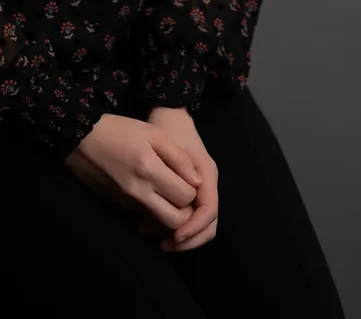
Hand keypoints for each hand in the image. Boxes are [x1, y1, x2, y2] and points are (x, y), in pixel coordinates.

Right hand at [66, 113, 200, 233]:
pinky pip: (143, 218)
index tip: (187, 178)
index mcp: (149, 171)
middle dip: (185, 212)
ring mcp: (126, 204)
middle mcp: (139, 193)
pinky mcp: (117, 208)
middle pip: (175, 221)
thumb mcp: (152, 133)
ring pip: (159, 224)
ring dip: (169, 215)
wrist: (79, 137)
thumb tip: (197, 181)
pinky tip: (150, 194)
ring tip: (168, 194)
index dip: (193, 190)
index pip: (186, 197)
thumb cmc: (118, 130)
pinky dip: (152, 212)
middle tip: (182, 193)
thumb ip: (178, 157)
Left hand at [140, 107, 218, 252]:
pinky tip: (152, 226)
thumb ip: (179, 167)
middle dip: (190, 240)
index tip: (175, 236)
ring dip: (182, 237)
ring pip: (199, 225)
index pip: (209, 211)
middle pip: (209, 225)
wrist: (168, 115)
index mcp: (207, 175)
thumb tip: (189, 194)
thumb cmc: (168, 129)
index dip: (194, 227)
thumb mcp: (171, 145)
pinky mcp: (189, 193)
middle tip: (165, 245)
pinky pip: (188, 218)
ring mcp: (200, 190)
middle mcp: (207, 186)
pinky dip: (174, 227)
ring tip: (155, 238)